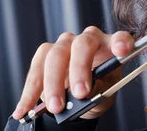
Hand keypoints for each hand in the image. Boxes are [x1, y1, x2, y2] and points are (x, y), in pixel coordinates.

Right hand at [11, 27, 133, 119]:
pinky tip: (25, 108)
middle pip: (82, 45)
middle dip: (80, 69)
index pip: (119, 37)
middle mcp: (88, 38)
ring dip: (53, 83)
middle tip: (80, 93)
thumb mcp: (104, 92)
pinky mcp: (45, 53)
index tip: (122, 51)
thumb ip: (97, 90)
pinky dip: (30, 92)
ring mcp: (66, 43)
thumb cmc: (99, 88)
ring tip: (56, 107)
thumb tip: (82, 94)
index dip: (121, 42)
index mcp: (110, 45)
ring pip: (55, 55)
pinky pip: (35, 68)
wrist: (81, 95)